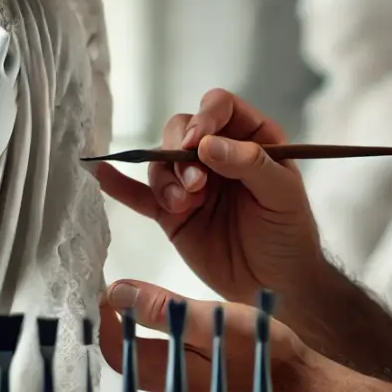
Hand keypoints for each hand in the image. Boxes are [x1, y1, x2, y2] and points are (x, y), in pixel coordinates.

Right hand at [94, 88, 324, 304]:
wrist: (278, 285)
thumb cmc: (289, 234)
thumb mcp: (283, 195)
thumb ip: (251, 164)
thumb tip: (208, 145)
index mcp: (251, 138)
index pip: (219, 107)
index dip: (204, 118)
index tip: (196, 143)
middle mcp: (217, 154)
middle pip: (181, 129)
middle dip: (180, 153)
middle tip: (196, 186)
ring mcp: (191, 183)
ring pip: (160, 162)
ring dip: (165, 180)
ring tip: (182, 206)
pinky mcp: (171, 214)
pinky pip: (140, 195)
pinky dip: (120, 185)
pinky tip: (102, 174)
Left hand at [97, 279, 336, 391]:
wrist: (303, 386)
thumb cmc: (264, 355)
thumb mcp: (215, 322)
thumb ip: (165, 309)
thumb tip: (118, 294)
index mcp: (167, 374)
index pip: (114, 349)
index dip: (105, 318)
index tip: (108, 286)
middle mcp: (170, 384)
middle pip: (126, 354)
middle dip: (116, 320)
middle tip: (120, 285)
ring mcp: (186, 383)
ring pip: (146, 354)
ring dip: (137, 325)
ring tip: (140, 292)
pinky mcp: (202, 377)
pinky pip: (167, 354)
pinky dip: (160, 331)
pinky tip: (173, 312)